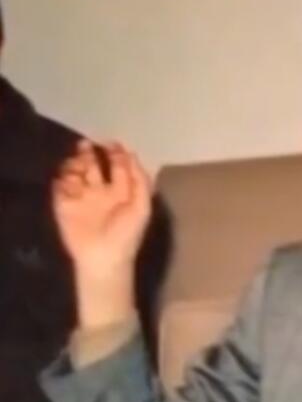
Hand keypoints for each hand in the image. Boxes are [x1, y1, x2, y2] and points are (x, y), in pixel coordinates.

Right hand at [54, 140, 151, 277]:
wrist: (104, 258)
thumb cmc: (127, 234)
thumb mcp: (142, 207)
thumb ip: (140, 181)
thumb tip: (133, 155)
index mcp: (121, 191)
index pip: (118, 166)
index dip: (116, 153)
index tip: (112, 143)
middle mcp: (100, 191)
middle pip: (93, 165)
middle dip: (90, 153)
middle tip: (87, 145)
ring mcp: (81, 198)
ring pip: (75, 172)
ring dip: (75, 164)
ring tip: (78, 164)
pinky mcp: (63, 206)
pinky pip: (59, 186)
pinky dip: (61, 179)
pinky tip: (67, 179)